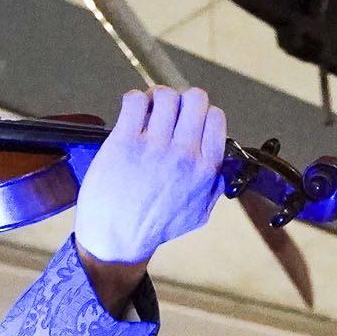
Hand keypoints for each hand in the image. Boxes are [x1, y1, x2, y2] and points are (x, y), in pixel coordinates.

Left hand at [72, 86, 226, 298]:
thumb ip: (213, 187)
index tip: (188, 120)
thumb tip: (218, 166)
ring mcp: (155, 147)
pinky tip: (131, 113)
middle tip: (167, 112)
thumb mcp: (198, 214)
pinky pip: (135, 100)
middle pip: (194, 99)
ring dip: (156, 98)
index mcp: (206, 170)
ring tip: (147, 112)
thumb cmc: (154, 227)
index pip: (215, 117)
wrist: (117, 240)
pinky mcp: (126, 142)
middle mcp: (185, 155)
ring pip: (166, 95)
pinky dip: (134, 100)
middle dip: (181, 100)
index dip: (201, 113)